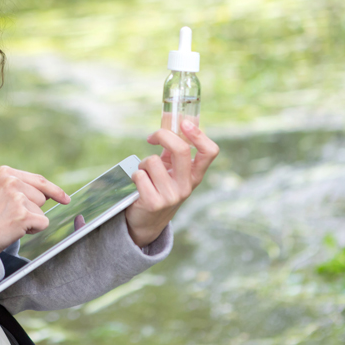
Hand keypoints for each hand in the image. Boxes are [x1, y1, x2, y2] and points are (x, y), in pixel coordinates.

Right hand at [0, 166, 69, 251]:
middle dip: (32, 209)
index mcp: (5, 172)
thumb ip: (18, 187)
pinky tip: (13, 230)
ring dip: (30, 220)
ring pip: (42, 211)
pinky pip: (42, 223)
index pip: (38, 180)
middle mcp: (12, 181)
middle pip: (42, 196)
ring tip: (8, 223)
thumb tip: (48, 194)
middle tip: (8, 217)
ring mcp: (18, 197)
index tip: (65, 198)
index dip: (54, 191)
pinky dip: (32, 230)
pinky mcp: (23, 215)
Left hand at [124, 119, 218, 246]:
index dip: (199, 135)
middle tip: (152, 137)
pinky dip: (135, 175)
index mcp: (195, 175)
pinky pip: (139, 175)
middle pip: (181, 150)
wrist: (147, 222)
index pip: (210, 152)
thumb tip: (171, 123)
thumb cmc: (159, 188)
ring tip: (144, 173)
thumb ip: (174, 152)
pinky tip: (138, 185)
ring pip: (152, 160)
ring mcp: (171, 196)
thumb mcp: (172, 172)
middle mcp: (186, 186)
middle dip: (162, 136)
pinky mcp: (154, 202)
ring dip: (143, 163)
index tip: (184, 123)